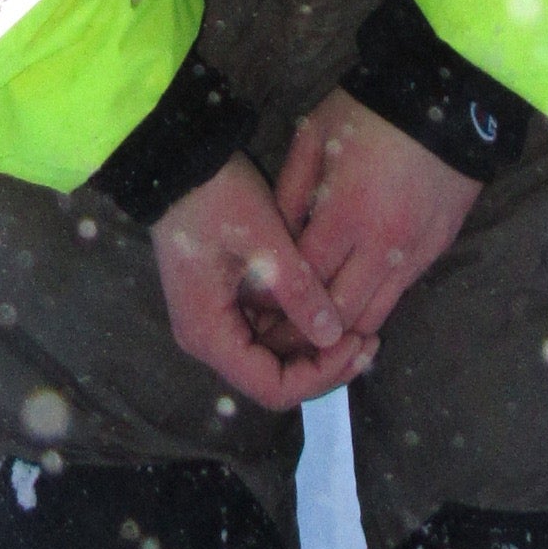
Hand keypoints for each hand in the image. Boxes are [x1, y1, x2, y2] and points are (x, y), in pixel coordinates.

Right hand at [150, 152, 379, 411]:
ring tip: (356, 326)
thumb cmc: (216, 197)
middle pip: (272, 378)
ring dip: (313, 347)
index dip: (318, 376)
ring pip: (272, 356)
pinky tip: (328, 308)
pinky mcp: (224, 302)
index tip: (354, 344)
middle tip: (367, 340)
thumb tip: (334, 336)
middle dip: (321, 365)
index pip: (272, 388)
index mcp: (209, 334)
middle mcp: (208, 339)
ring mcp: (215, 321)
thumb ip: (297, 291)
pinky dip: (297, 325)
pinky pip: (265, 330)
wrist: (180, 160)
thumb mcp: (262, 240)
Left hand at [275, 88, 481, 338]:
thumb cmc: (368, 112)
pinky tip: (354, 297)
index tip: (259, 309)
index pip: (305, 280)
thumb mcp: (313, 136)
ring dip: (344, 326)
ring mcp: (414, 252)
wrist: (444, 98)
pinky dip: (374, 304)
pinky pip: (400, 296)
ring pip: (373, 316)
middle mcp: (381, 245)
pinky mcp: (437, 252)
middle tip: (285, 332)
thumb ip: (290, 191)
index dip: (279, 300)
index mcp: (345, 212)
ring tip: (317, 325)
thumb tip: (276, 240)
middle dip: (309, 330)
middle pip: (339, 313)